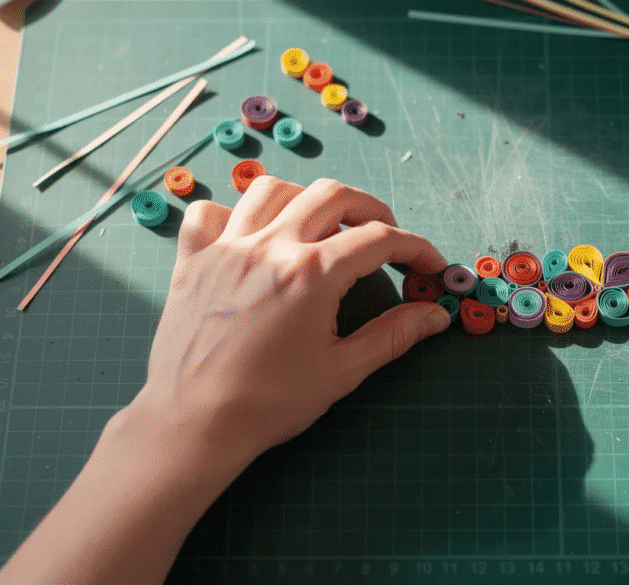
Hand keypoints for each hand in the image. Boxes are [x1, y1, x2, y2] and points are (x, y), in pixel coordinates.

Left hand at [133, 176, 450, 460]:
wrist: (193, 425)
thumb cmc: (269, 404)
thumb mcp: (342, 371)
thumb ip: (393, 335)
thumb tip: (435, 316)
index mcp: (311, 274)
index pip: (380, 239)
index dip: (415, 248)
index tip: (429, 265)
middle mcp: (269, 246)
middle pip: (333, 195)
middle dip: (372, 209)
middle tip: (386, 240)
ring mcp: (226, 247)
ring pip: (274, 189)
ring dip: (308, 200)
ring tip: (323, 228)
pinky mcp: (192, 259)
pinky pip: (209, 211)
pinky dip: (234, 213)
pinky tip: (252, 237)